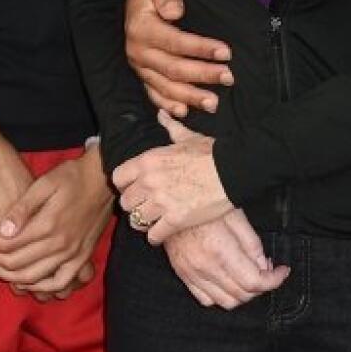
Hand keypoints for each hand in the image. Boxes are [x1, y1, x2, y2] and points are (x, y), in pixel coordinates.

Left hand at [0, 151, 112, 300]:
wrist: (104, 178)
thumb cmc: (72, 177)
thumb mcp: (44, 183)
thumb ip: (23, 208)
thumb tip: (3, 230)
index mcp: (48, 224)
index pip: (8, 242)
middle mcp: (60, 244)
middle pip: (16, 263)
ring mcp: (72, 254)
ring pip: (34, 277)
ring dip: (10, 275)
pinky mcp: (82, 258)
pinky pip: (59, 282)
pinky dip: (41, 287)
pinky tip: (28, 280)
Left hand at [113, 111, 232, 244]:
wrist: (233, 171)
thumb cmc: (212, 153)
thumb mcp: (188, 137)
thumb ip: (171, 127)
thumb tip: (161, 115)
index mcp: (148, 160)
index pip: (117, 178)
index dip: (125, 185)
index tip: (134, 187)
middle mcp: (150, 181)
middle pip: (125, 202)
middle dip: (134, 205)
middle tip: (145, 206)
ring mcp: (161, 202)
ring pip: (136, 220)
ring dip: (144, 222)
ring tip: (153, 220)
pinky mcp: (175, 220)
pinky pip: (153, 235)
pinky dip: (156, 236)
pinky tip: (162, 232)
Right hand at [124, 0, 233, 116]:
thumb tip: (176, 10)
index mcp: (141, 28)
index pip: (175, 42)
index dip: (201, 49)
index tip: (226, 52)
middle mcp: (138, 51)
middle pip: (173, 68)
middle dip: (203, 74)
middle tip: (228, 77)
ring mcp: (139, 67)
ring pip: (165, 86)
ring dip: (190, 96)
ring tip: (213, 103)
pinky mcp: (142, 75)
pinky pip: (154, 94)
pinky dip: (169, 105)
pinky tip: (186, 111)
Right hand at [165, 209, 289, 307]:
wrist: (169, 198)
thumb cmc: (202, 200)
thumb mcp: (235, 214)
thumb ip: (252, 243)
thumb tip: (264, 266)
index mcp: (220, 250)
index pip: (255, 282)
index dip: (274, 280)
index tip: (282, 271)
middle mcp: (205, 267)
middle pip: (242, 295)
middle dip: (262, 286)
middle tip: (268, 270)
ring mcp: (192, 273)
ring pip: (225, 302)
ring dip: (243, 294)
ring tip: (249, 276)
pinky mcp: (183, 274)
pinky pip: (205, 299)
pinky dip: (222, 296)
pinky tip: (229, 281)